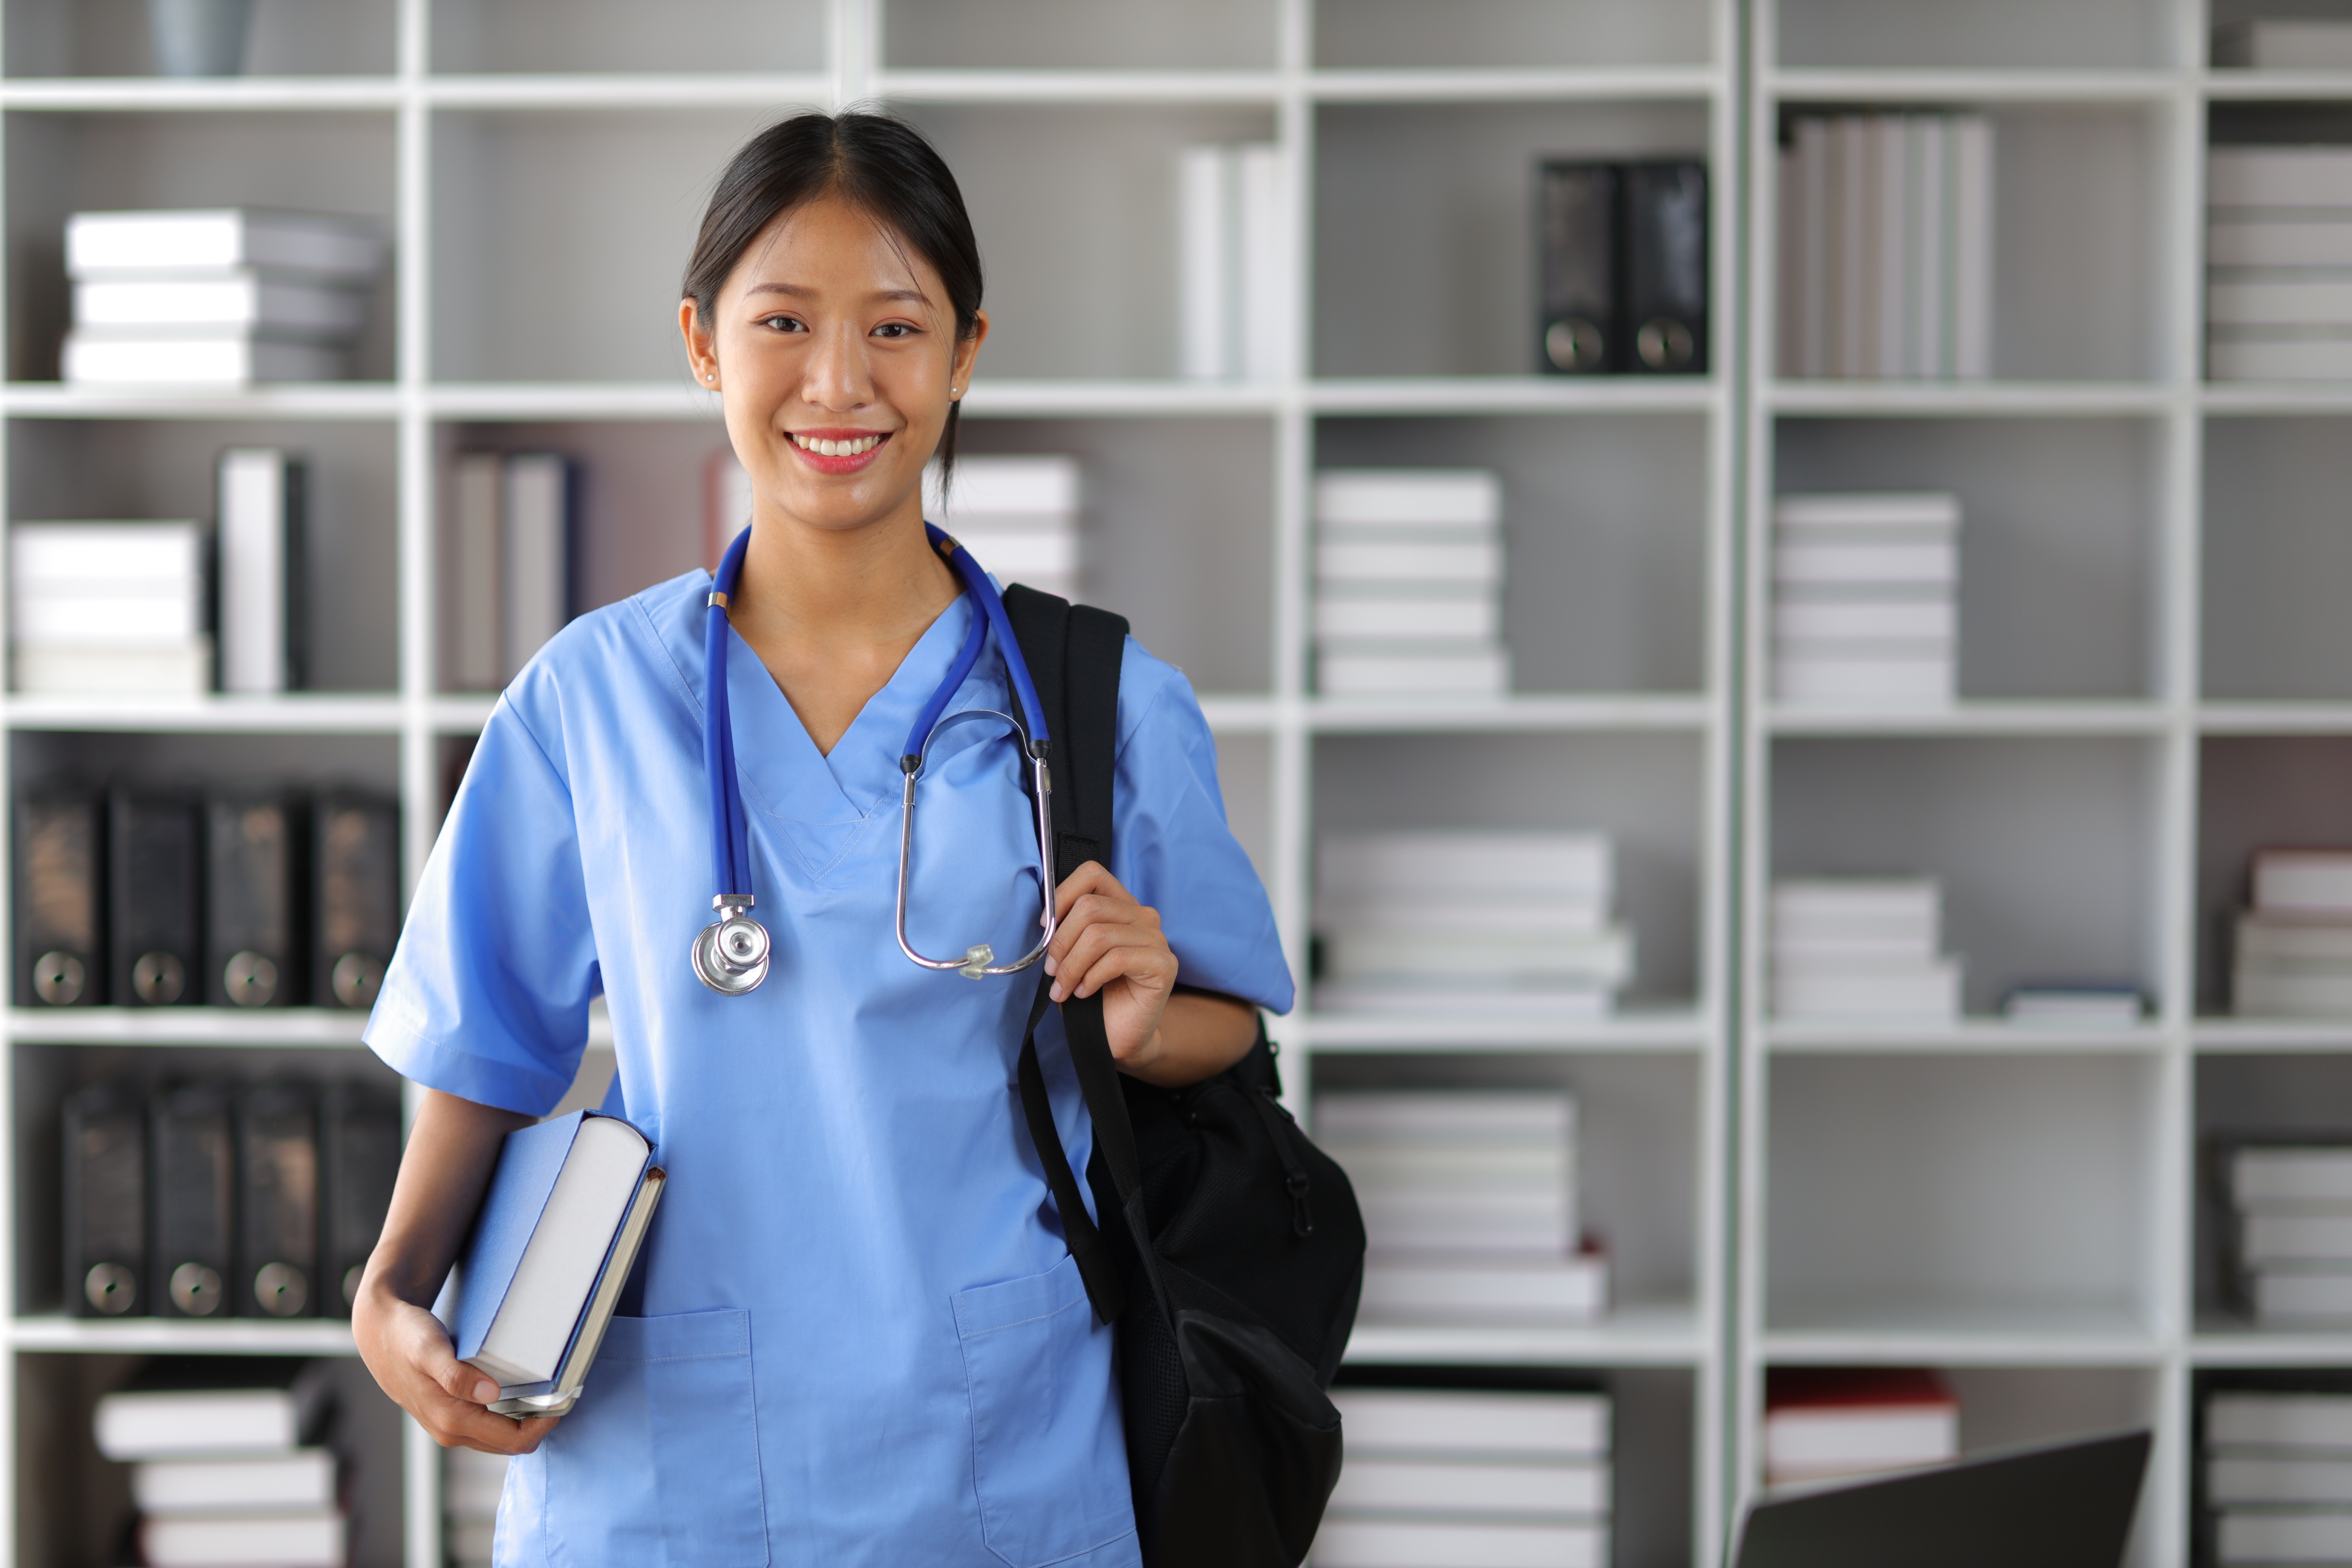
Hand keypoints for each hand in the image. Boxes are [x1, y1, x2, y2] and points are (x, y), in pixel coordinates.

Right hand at [353, 1270, 559, 1455]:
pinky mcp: (451, 1415)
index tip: (565, 1399)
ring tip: (549, 1392)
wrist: (380, 1334)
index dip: (545, 1424)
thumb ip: (456, 1375)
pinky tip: (522, 1392)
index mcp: (451, 1420)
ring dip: (528, 1422)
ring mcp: (450, 1426)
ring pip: (501, 1437)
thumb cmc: (407, 1338)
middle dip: (541, 1425)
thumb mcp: (430, 1349)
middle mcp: (451, 1431)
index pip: (514, 1440)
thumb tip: (488, 1394)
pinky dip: (512, 1415)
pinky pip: (490, 1426)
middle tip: (565, 1394)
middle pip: (511, 1443)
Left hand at [1045, 861, 1177, 1071]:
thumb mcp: (1071, 955)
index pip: (1092, 874)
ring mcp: (1156, 938)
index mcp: (1120, 906)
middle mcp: (1142, 916)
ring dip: (1071, 966)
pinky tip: (1085, 992)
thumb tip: (1046, 917)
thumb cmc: (1092, 994)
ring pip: (1099, 935)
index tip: (1045, 927)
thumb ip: (1065, 929)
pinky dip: (1091, 977)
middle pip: (1090, 907)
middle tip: (1051, 971)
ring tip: (1064, 989)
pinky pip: (1116, 959)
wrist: (1115, 1036)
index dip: (1062, 895)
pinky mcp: (1163, 963)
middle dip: (1061, 942)